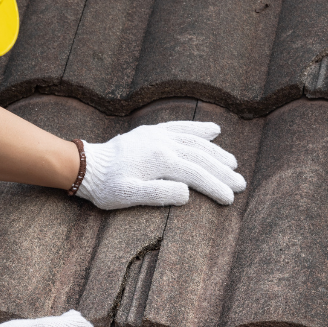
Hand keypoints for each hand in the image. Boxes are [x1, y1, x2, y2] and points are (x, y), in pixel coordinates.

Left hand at [76, 121, 245, 209]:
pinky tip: (214, 131)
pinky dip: (198, 129)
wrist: (86, 166)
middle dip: (222, 171)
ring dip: (216, 152)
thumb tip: (187, 192)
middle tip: (241, 184)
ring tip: (233, 163)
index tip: (230, 199)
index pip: (196, 174)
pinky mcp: (152, 132)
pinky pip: (180, 127)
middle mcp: (162, 142)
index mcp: (160, 159)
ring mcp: (158, 135)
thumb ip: (158, 194)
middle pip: (200, 156)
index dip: (215, 186)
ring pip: (194, 141)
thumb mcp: (129, 196)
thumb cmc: (106, 186)